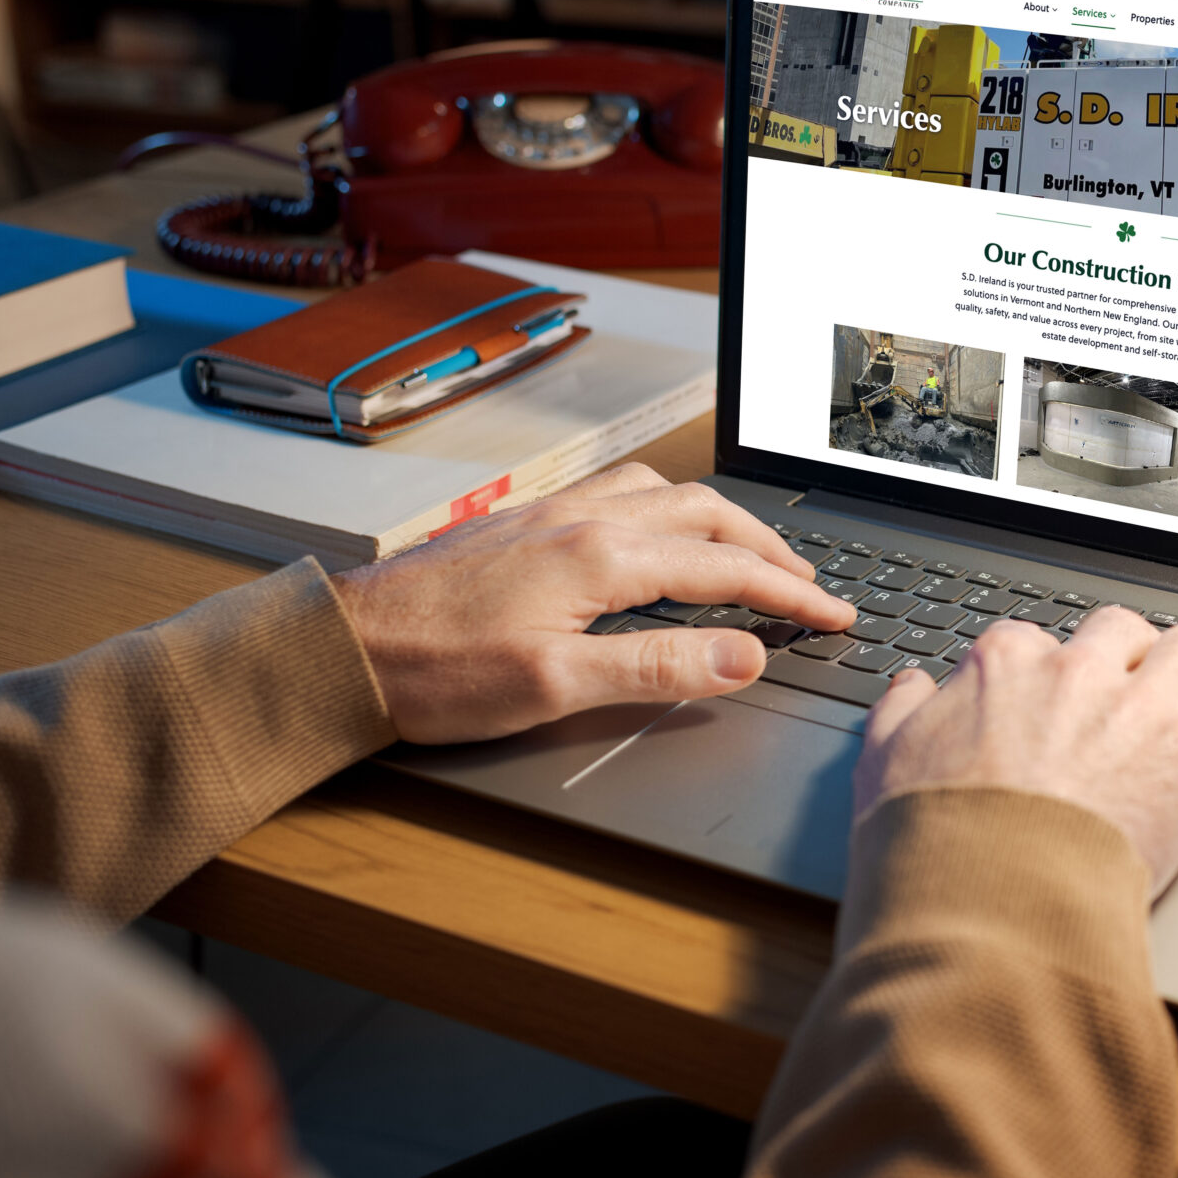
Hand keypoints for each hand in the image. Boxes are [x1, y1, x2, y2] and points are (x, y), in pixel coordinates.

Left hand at [333, 463, 856, 744]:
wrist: (342, 648)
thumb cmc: (436, 673)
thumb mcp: (557, 686)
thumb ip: (660, 666)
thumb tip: (746, 654)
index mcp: (602, 555)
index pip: (726, 566)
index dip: (791, 592)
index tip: (835, 613)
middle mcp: (583, 517)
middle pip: (706, 512)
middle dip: (770, 546)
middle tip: (810, 584)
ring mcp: (552, 512)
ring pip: (665, 492)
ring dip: (721, 518)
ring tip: (750, 551)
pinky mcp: (525, 521)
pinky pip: (622, 492)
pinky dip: (669, 507)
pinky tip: (660, 530)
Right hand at [856, 607, 1177, 896]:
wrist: (987, 900)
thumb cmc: (934, 842)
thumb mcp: (884, 764)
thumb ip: (901, 713)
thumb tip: (913, 687)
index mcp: (1007, 665)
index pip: (1034, 642)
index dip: (1046, 671)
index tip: (1052, 699)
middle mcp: (1080, 672)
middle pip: (1122, 630)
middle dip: (1131, 653)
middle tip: (1135, 687)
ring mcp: (1143, 711)